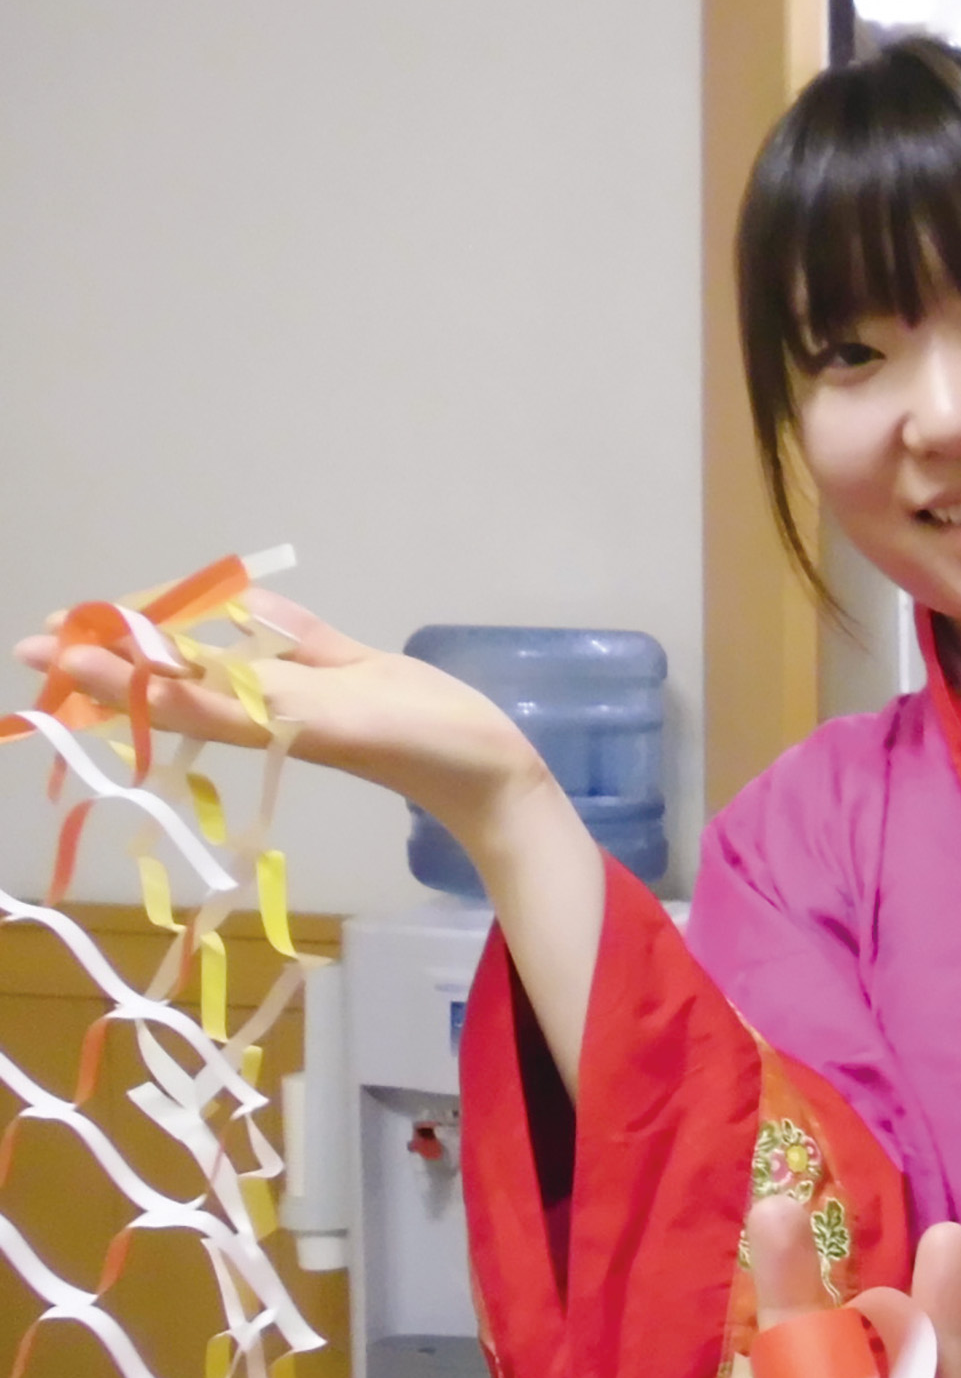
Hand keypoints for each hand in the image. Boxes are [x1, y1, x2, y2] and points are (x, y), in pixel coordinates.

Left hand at [14, 589, 551, 838]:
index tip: (49, 645)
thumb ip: (260, 689)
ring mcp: (310, 692)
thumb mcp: (340, 712)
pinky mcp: (346, 676)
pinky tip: (222, 603)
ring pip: (221, 660)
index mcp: (266, 719)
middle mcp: (274, 706)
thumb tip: (165, 672)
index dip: (107, 669)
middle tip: (53, 629)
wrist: (494, 773)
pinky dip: (246, 624)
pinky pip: (281, 646)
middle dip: (118, 652)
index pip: (167, 691)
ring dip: (166, 640)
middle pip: (181, 675)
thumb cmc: (425, 743)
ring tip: (112, 620)